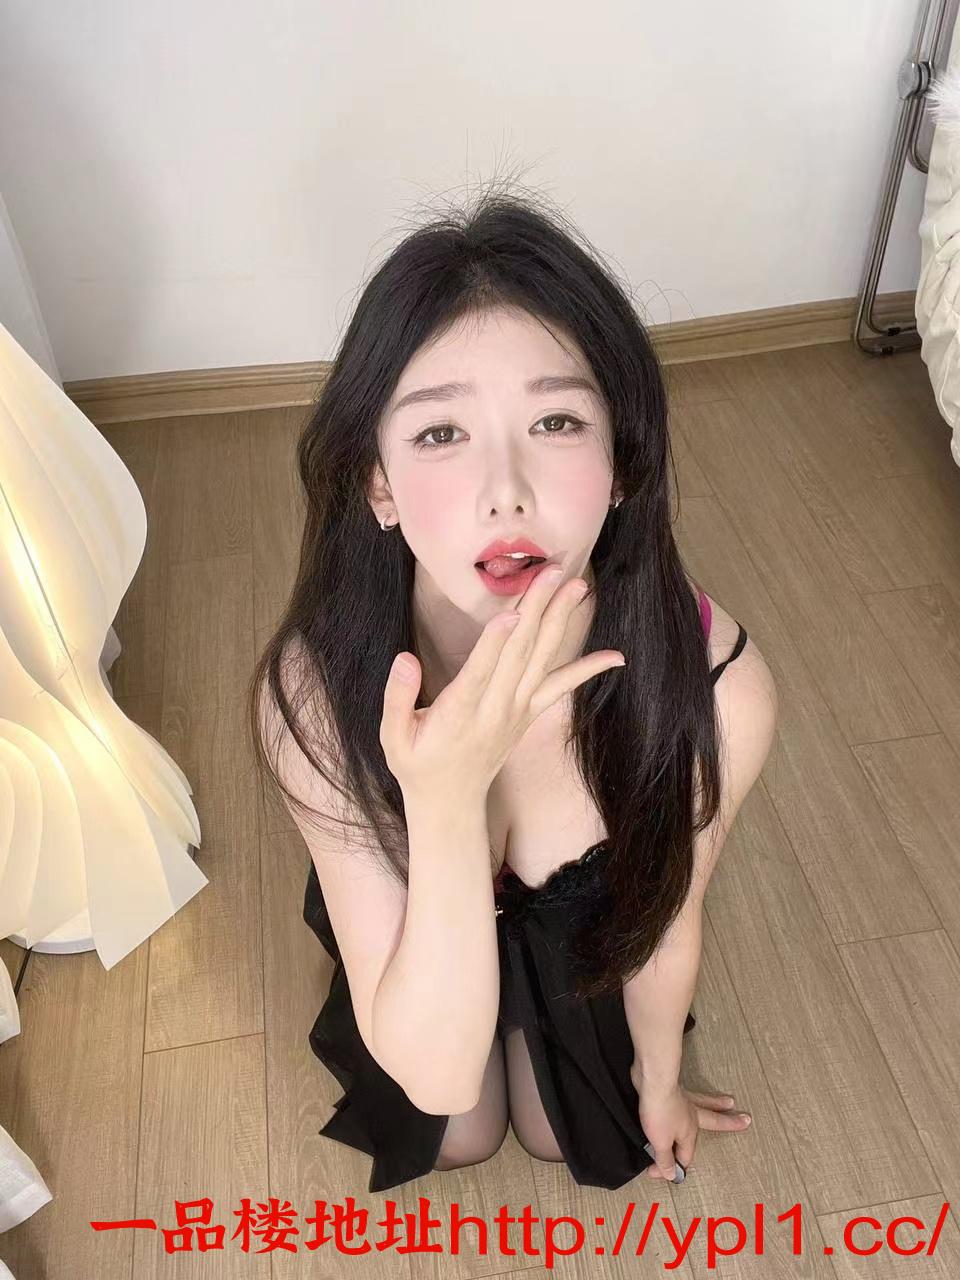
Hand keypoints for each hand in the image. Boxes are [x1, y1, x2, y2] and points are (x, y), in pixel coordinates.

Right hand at [379, 564, 625, 798]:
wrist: (451, 801)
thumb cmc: (417, 764)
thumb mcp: (392, 737)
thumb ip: (397, 697)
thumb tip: (405, 659)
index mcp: (458, 713)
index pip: (480, 673)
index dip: (495, 643)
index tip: (512, 614)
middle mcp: (495, 709)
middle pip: (519, 653)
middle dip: (537, 609)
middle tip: (553, 573)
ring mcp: (516, 711)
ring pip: (541, 660)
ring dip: (559, 620)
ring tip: (577, 587)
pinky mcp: (528, 713)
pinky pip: (561, 688)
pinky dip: (587, 670)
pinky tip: (615, 656)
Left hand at [638, 1083, 751, 1179]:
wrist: (653, 1082)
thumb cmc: (659, 1111)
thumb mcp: (660, 1142)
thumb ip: (666, 1160)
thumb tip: (672, 1175)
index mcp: (690, 1133)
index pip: (684, 1158)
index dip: (672, 1168)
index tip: (657, 1172)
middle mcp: (692, 1117)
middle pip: (714, 1122)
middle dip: (730, 1124)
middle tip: (746, 1120)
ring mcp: (685, 1101)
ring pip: (706, 1104)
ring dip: (718, 1104)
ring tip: (730, 1102)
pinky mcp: (673, 1090)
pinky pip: (690, 1094)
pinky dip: (695, 1095)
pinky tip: (692, 1091)